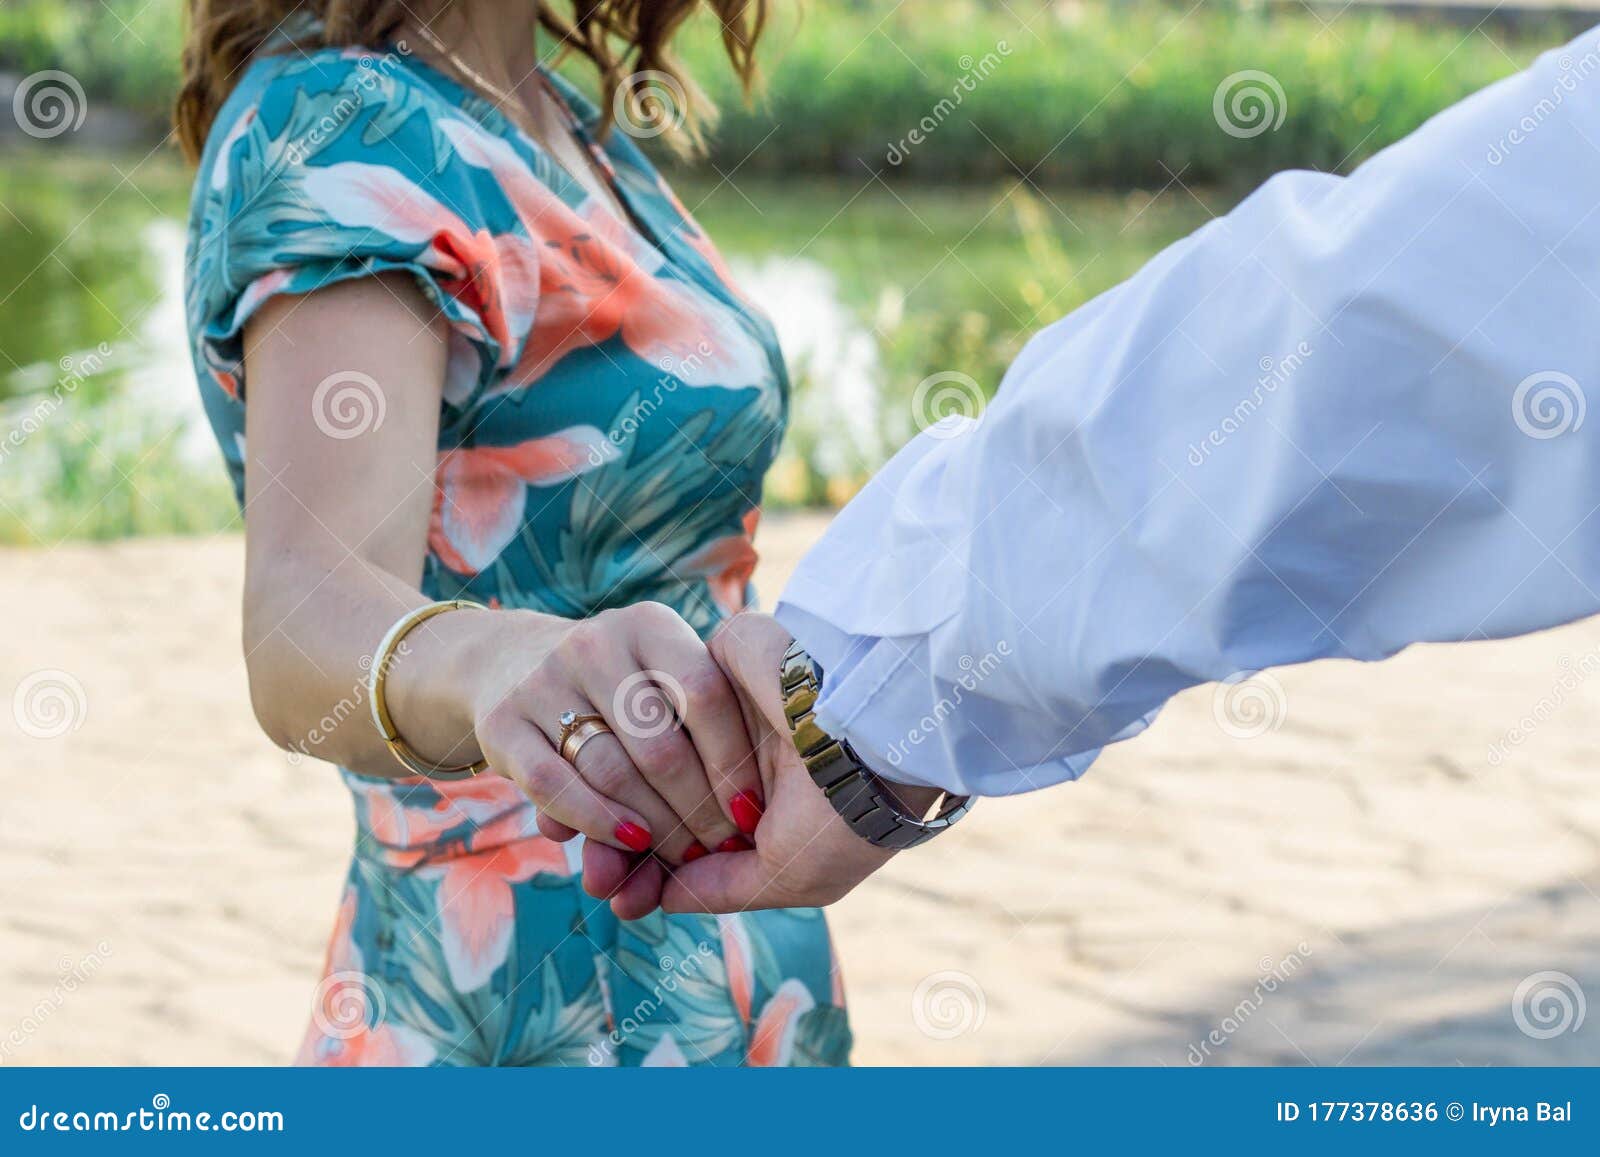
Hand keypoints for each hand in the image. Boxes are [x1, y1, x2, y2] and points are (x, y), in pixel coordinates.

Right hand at [469, 602, 763, 866]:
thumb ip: (701, 719)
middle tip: (721, 845)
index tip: (752, 810)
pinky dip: (597, 823)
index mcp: (649, 625)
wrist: (511, 661)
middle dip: (698, 808)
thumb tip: (747, 811)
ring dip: (655, 826)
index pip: (705, 693)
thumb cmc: (620, 684)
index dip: (733, 760)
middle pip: (660, 744)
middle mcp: (595, 643)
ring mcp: (542, 680)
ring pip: (611, 771)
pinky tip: (631, 843)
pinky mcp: (501, 722)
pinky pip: (554, 787)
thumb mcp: (661, 674)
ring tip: (685, 856)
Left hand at [582, 612, 930, 916]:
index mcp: (753, 810)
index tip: (617, 897)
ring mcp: (718, 714)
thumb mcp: (790, 875)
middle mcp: (730, 763)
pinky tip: (618, 772)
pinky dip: (639, 740)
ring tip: (610, 834)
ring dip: (622, 795)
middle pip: (654, 802)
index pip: (682, 841)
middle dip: (624, 842)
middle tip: (597, 876)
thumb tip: (655, 899)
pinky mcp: (710, 665)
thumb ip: (722, 886)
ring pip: (645, 754)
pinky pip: (654, 703)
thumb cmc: (845, 815)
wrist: (874, 730)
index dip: (645, 872)